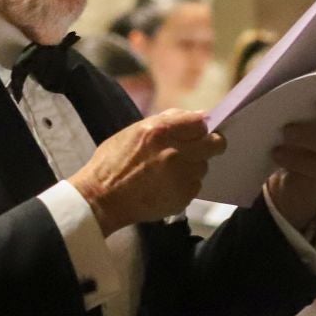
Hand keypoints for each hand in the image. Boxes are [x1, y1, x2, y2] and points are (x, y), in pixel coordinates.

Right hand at [69, 110, 226, 236]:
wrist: (100, 199)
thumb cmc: (112, 163)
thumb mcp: (133, 131)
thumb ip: (167, 121)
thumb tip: (196, 116)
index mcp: (160, 132)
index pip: (200, 123)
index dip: (200, 127)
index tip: (197, 132)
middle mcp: (175, 153)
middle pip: (215, 144)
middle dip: (210, 144)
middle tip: (197, 149)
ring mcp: (181, 177)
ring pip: (203, 167)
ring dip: (193, 166)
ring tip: (170, 171)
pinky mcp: (183, 197)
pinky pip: (195, 186)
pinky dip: (184, 185)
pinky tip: (165, 186)